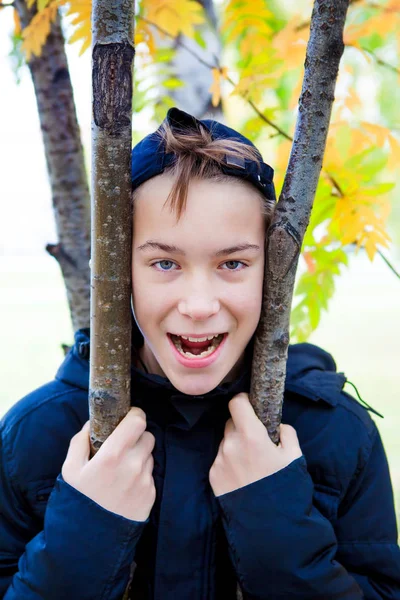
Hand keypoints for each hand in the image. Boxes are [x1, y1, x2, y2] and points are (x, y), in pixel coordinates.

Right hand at [62, 407, 155, 521]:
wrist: (90, 540)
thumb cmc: (78, 499)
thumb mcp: (70, 469)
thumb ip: (81, 441)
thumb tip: (93, 423)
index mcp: (112, 455)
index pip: (138, 421)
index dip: (134, 415)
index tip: (128, 418)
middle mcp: (133, 466)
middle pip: (148, 436)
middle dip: (136, 437)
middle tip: (123, 447)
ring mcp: (144, 481)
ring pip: (150, 455)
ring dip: (139, 457)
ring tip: (121, 471)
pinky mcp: (151, 494)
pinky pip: (151, 475)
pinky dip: (141, 475)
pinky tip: (126, 486)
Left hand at [209, 393, 301, 496]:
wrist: (271, 527)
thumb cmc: (286, 488)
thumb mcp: (295, 456)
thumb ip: (285, 433)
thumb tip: (276, 426)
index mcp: (251, 435)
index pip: (236, 403)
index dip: (243, 401)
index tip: (250, 405)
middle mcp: (231, 445)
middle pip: (231, 423)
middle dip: (242, 427)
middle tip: (256, 441)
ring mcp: (220, 461)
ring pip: (226, 442)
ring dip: (236, 446)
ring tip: (251, 465)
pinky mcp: (213, 476)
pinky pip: (221, 459)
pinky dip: (230, 462)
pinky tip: (243, 477)